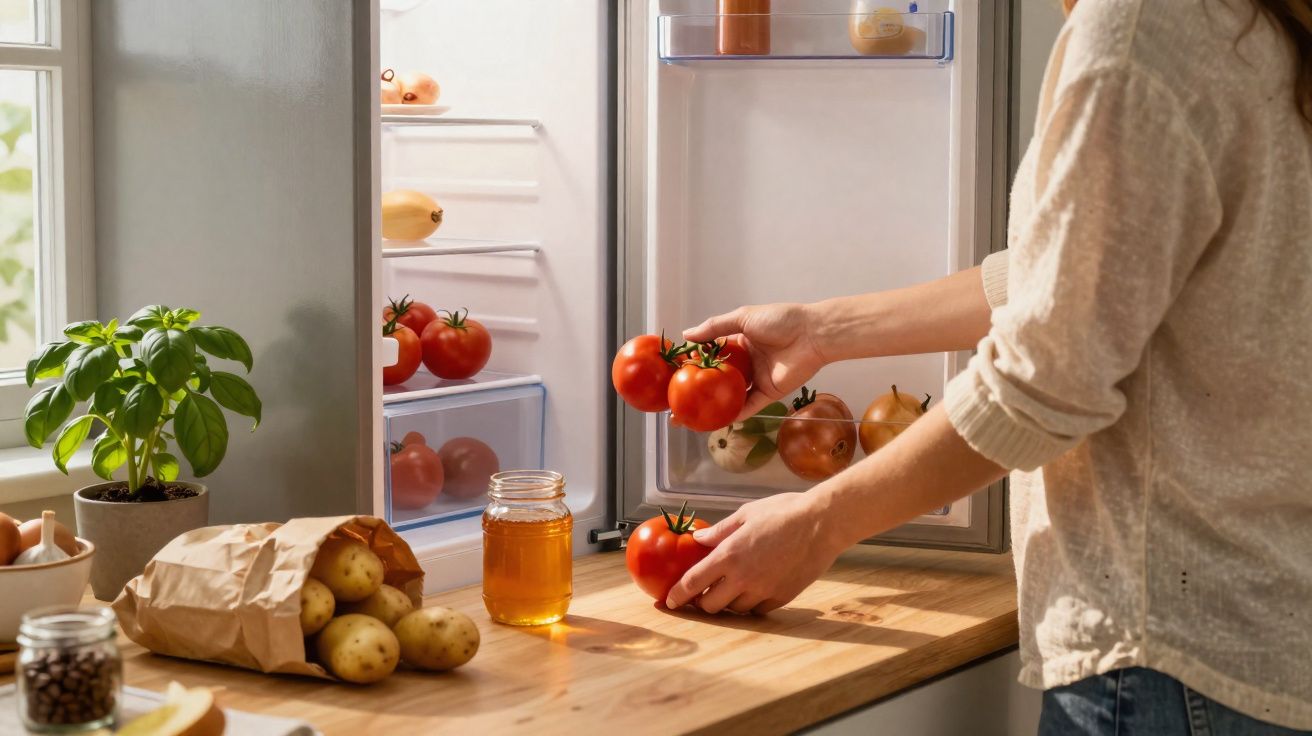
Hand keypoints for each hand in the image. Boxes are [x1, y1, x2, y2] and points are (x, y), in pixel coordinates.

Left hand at [664, 492, 845, 614]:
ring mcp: (763, 590)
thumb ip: (719, 531)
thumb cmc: (784, 512)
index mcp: (729, 555)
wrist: (822, 524)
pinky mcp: (782, 598)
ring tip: (730, 588)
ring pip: (734, 610)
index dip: (677, 595)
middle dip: (701, 602)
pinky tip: (753, 589)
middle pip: (710, 605)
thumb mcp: (746, 514)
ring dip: (727, 602)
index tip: (668, 601)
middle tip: (702, 592)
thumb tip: (696, 539)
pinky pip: (757, 610)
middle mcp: (743, 578)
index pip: (693, 583)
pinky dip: (750, 603)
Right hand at [683, 303, 827, 419]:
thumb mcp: (743, 318)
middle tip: (677, 400)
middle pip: (718, 379)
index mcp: (739, 343)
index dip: (694, 364)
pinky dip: (735, 414)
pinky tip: (719, 420)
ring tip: (692, 416)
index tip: (674, 374)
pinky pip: (750, 406)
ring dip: (713, 406)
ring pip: (731, 396)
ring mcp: (757, 379)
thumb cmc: (780, 320)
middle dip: (698, 390)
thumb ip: (715, 327)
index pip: (711, 355)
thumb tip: (686, 334)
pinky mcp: (769, 393)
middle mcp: (746, 362)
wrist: (812, 335)